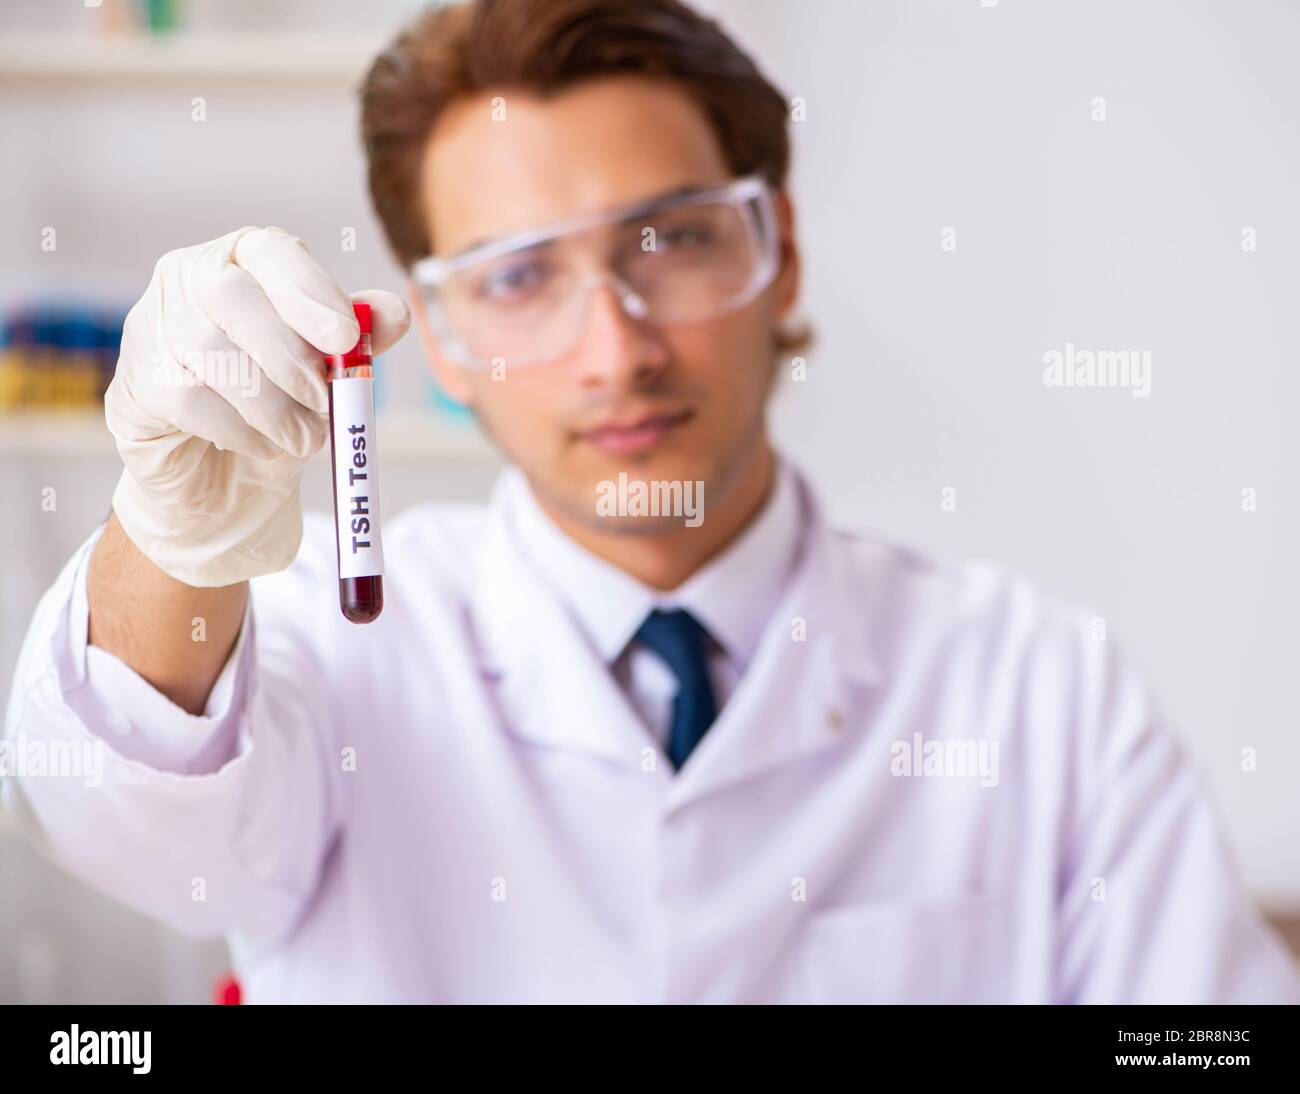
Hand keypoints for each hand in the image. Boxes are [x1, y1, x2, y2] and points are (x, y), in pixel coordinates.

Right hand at [104, 226, 409, 586]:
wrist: (222, 480)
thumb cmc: (278, 409)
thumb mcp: (326, 374)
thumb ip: (358, 341)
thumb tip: (394, 314)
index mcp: (243, 260)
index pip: (270, 251)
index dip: (309, 291)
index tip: (345, 338)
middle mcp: (189, 279)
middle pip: (232, 295)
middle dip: (289, 354)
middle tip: (326, 403)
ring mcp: (153, 327)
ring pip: (212, 353)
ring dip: (273, 405)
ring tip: (305, 438)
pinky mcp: (137, 382)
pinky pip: (190, 398)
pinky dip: (240, 430)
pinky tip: (262, 445)